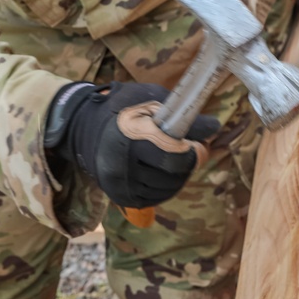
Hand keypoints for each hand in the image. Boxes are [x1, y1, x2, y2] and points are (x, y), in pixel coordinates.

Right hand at [44, 82, 219, 208]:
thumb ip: (181, 114)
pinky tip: (163, 170)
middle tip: (192, 150)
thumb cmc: (123, 107)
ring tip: (174, 157)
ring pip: (167, 189)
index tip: (197, 142)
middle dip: (188, 163)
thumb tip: (213, 127)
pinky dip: (167, 186)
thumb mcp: (151, 100)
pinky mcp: (121, 196)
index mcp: (129, 137)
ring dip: (179, 175)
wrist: (85, 127)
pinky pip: (155, 198)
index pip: (172, 156)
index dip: (192, 151)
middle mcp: (122, 166)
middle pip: (173, 175)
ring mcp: (120, 184)